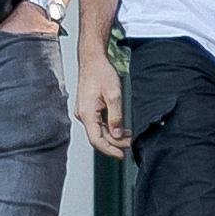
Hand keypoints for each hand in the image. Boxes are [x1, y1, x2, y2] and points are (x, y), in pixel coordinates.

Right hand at [71, 39, 125, 159]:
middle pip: (98, 137)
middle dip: (115, 142)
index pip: (96, 139)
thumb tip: (117, 134)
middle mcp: (83, 115)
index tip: (121, 155)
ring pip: (99, 131)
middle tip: (131, 144)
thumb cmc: (101, 73)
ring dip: (114, 135)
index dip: (109, 149)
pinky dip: (110, 128)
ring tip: (129, 136)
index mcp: (86, 114)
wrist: (93, 60)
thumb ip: (116, 117)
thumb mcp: (114, 95)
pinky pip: (99, 124)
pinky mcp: (88, 109)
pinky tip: (122, 129)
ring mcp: (85, 113)